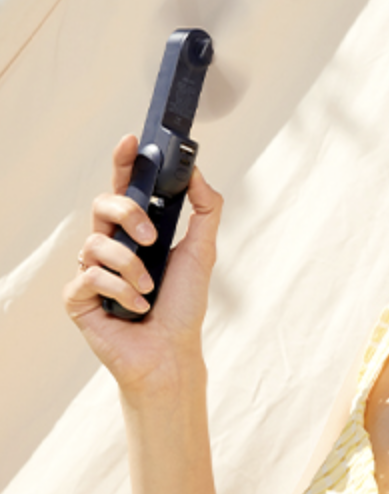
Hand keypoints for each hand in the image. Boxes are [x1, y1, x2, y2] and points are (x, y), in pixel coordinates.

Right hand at [63, 135, 222, 394]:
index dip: (123, 162)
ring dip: (131, 267)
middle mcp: (110, 246)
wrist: (171, 353)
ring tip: (150, 289)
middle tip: (153, 238)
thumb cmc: (184, 306)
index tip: (131, 140)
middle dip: (128, 215)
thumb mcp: (202, 252)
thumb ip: (205, 210)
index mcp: (136, 232)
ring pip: (97, 243)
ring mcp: (91, 270)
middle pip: (103, 205)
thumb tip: (197, 173)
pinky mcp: (78, 297)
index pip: (123, 188)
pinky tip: (137, 307)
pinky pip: (89, 276)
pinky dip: (120, 291)